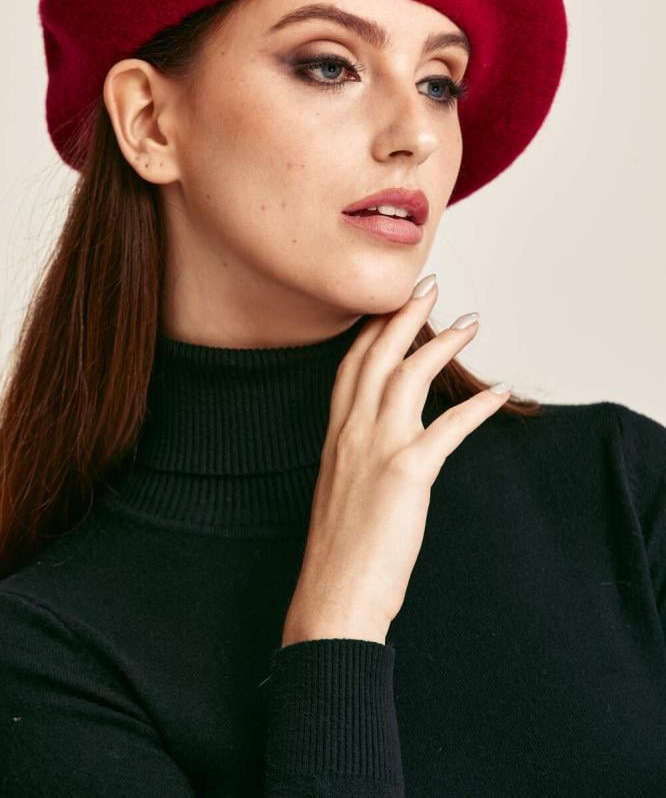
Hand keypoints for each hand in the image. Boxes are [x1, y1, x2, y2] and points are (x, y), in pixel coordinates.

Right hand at [281, 276, 511, 645]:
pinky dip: (477, 406)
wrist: (333, 597)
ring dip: (442, 343)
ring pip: (409, 376)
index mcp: (334, 436)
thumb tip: (384, 448)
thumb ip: (358, 458)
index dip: (372, 330)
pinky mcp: (407, 473)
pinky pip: (449, 426)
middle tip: (428, 285)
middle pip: (377, 355)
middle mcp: (351, 433)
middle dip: (404, 315)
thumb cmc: (339, 553)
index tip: (391, 304)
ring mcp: (377, 448)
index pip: (351, 366)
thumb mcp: (340, 491)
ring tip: (469, 323)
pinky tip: (498, 392)